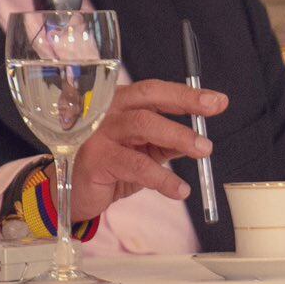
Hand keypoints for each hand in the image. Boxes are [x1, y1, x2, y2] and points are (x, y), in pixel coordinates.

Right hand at [66, 79, 226, 221]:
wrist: (67, 193)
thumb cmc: (108, 165)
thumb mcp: (142, 151)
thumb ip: (165, 142)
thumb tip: (198, 139)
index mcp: (120, 103)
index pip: (155, 91)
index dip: (187, 94)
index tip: (218, 101)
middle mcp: (106, 110)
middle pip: (148, 100)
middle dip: (185, 104)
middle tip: (213, 114)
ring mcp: (97, 132)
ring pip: (143, 127)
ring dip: (178, 137)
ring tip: (204, 151)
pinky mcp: (95, 159)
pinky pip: (135, 165)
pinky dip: (162, 178)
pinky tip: (179, 189)